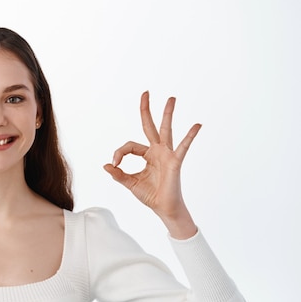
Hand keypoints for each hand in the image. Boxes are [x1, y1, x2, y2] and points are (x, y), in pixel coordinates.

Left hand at [103, 91, 199, 238]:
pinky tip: (197, 125)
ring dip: (168, 114)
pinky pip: (183, 147)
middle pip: (150, 126)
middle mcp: (157, 151)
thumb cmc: (150, 195)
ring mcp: (167, 154)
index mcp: (147, 155)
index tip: (114, 164)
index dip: (119, 153)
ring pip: (166, 130)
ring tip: (171, 98)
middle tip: (145, 92)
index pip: (129, 146)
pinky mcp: (175, 162)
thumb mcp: (130, 183)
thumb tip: (105, 165)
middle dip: (146, 110)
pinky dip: (190, 136)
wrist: (163, 208)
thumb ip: (118, 174)